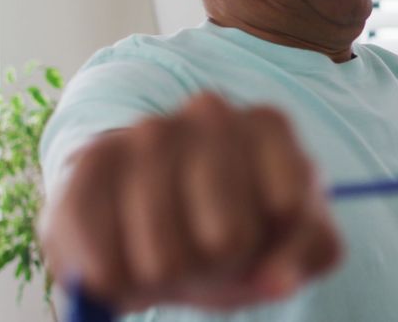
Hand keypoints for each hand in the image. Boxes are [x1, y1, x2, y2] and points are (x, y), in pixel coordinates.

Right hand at [40, 93, 342, 312]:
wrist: (164, 214)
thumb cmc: (245, 224)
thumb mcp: (296, 239)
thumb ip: (307, 253)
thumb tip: (277, 281)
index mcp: (268, 125)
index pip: (288, 208)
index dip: (276, 250)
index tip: (263, 243)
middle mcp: (210, 112)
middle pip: (228, 239)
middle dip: (220, 267)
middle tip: (210, 258)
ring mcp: (148, 131)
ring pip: (166, 260)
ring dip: (167, 279)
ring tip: (168, 256)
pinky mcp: (91, 162)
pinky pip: (106, 265)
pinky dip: (117, 285)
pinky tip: (126, 262)